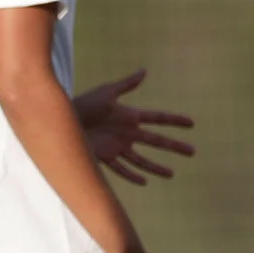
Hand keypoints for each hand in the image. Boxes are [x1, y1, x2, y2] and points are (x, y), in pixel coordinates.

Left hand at [76, 69, 194, 184]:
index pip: (157, 118)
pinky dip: (132, 175)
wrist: (61, 119)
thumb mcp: (106, 92)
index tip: (191, 123)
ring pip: (141, 160)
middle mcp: (126, 133)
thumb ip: (126, 84)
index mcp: (129, 116)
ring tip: (171, 174)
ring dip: (156, 166)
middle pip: (156, 140)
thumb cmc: (83, 103)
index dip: (174, 120)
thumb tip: (144, 70)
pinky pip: (121, 169)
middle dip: (174, 146)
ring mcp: (117, 146)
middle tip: (193, 151)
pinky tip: (144, 182)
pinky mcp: (104, 157)